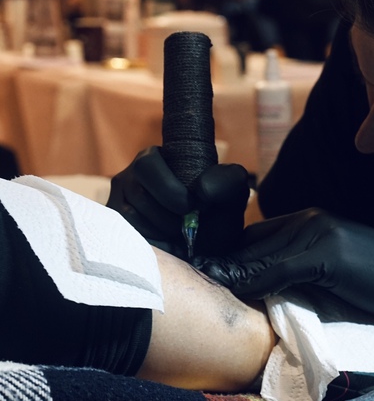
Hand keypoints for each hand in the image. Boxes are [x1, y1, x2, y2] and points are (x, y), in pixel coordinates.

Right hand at [107, 146, 250, 257]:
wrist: (209, 241)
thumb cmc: (217, 211)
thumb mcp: (231, 192)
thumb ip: (226, 181)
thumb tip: (201, 190)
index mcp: (153, 157)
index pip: (148, 166)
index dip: (171, 191)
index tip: (193, 208)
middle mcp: (129, 175)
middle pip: (138, 194)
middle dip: (167, 216)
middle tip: (187, 227)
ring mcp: (117, 199)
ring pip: (130, 215)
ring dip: (160, 230)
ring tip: (179, 235)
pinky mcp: (115, 223)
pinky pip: (125, 231)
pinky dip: (150, 240)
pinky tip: (167, 243)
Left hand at [199, 208, 373, 339]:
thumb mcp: (329, 278)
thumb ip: (293, 275)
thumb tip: (250, 287)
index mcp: (309, 225)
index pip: (256, 238)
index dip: (229, 255)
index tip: (204, 271)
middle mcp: (311, 221)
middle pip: (252, 242)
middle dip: (223, 260)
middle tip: (190, 274)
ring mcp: (320, 233)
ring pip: (262, 253)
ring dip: (231, 270)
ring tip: (201, 280)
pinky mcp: (329, 252)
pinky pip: (282, 267)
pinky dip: (256, 279)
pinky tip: (237, 288)